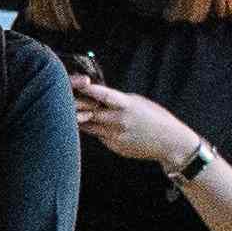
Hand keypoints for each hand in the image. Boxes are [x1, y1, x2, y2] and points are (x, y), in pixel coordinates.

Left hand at [69, 73, 192, 167]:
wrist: (170, 142)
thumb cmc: (155, 118)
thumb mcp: (138, 103)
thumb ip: (117, 100)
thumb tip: (97, 95)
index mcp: (127, 105)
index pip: (105, 96)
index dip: (90, 90)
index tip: (78, 84)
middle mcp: (119, 121)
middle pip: (90, 112)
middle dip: (76, 106)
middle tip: (62, 99)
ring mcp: (116, 135)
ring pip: (89, 126)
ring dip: (79, 119)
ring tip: (69, 111)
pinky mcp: (115, 146)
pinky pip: (98, 136)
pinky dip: (93, 129)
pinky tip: (91, 125)